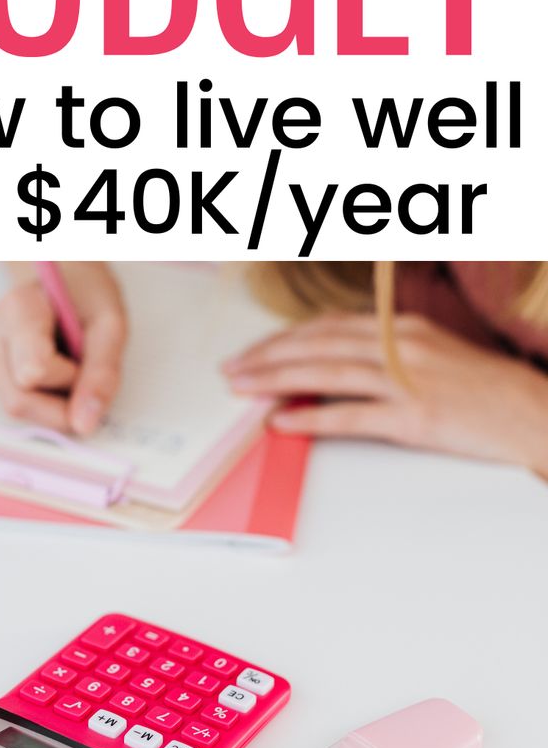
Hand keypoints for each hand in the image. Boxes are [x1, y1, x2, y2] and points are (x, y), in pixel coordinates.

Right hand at [0, 263, 126, 436]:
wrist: (66, 276)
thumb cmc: (87, 293)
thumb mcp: (110, 324)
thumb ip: (101, 374)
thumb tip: (84, 424)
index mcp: (19, 307)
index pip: (34, 371)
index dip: (69, 382)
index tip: (89, 363)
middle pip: (19, 398)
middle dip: (61, 403)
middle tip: (85, 374)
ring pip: (14, 405)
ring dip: (52, 403)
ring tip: (71, 369)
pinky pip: (14, 401)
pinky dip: (42, 399)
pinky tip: (56, 373)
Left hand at [225, 312, 547, 472]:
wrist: (532, 413)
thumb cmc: (483, 389)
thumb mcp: (432, 353)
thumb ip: (386, 351)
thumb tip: (337, 359)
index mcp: (402, 327)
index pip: (329, 326)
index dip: (285, 337)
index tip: (253, 349)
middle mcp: (399, 346)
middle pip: (318, 344)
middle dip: (267, 355)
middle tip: (230, 369)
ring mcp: (406, 381)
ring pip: (326, 372)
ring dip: (276, 379)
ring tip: (241, 388)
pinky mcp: (414, 418)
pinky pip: (352, 416)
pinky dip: (311, 416)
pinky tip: (281, 421)